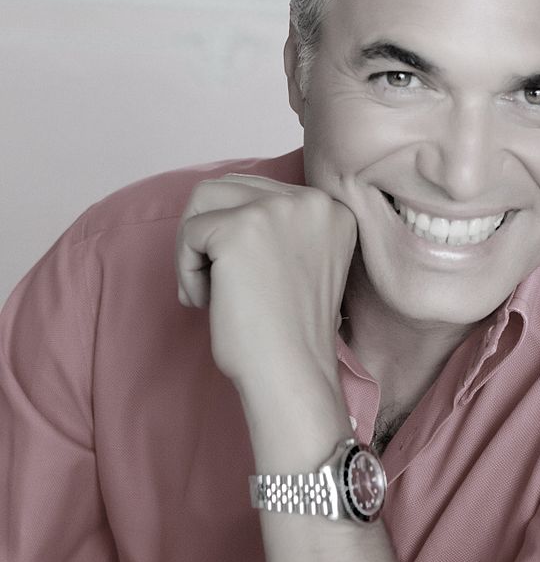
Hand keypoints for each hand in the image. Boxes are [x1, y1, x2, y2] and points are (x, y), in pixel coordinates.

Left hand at [175, 174, 357, 394]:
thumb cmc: (290, 332)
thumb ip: (278, 227)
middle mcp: (310, 201)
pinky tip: (204, 302)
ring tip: (207, 288)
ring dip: (194, 245)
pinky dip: (186, 271)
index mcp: (332, 209)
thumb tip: (217, 206)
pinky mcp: (239, 229)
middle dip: (210, 232)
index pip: (261, 190)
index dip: (235, 231)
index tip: (241, 277)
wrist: (292, 374)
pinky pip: (188, 233)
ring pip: (203, 200)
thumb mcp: (300, 261)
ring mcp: (276, 210)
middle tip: (213, 281)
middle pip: (229, 187)